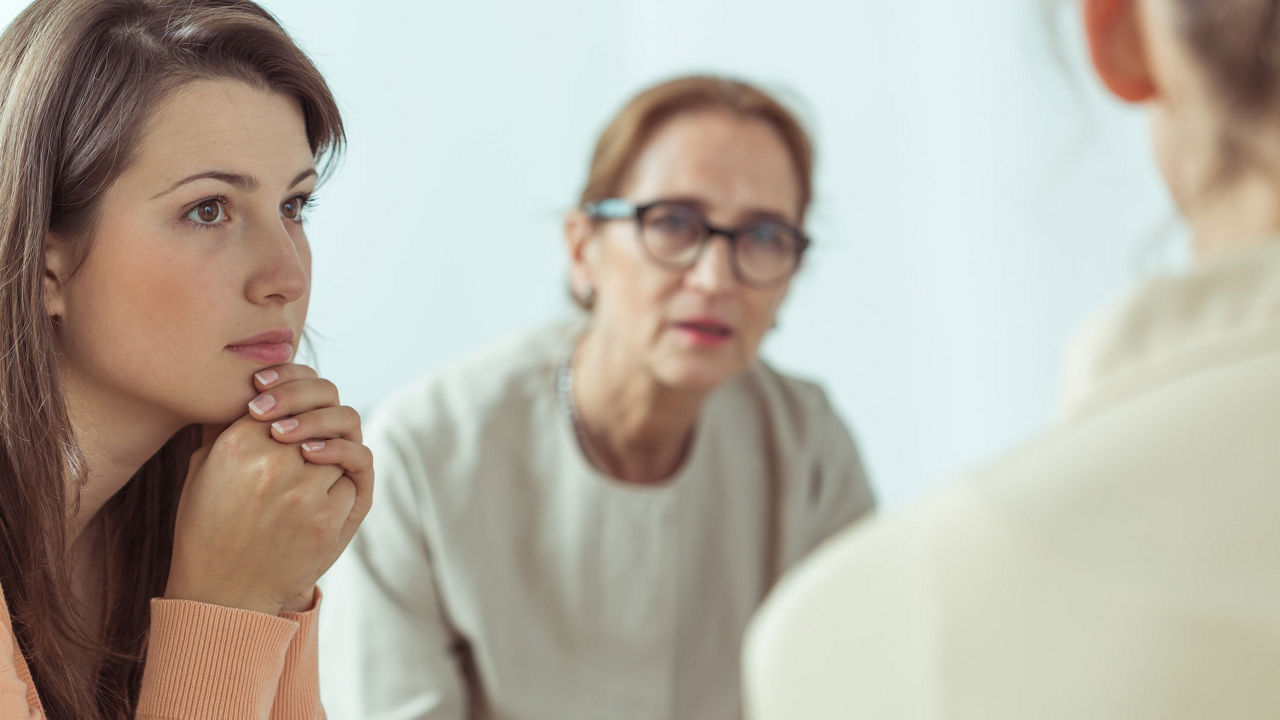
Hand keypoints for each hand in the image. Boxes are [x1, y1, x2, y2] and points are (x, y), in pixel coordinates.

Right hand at [165, 365, 372, 615]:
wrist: (221, 594)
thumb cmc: (207, 528)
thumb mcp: (201, 471)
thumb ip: (226, 427)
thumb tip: (257, 387)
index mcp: (236, 445)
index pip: (288, 393)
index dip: (299, 391)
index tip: (292, 407)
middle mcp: (272, 463)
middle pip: (325, 412)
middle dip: (324, 417)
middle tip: (314, 431)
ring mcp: (304, 492)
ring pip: (344, 444)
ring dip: (334, 452)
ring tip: (315, 465)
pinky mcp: (329, 520)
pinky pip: (354, 478)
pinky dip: (345, 480)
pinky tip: (325, 490)